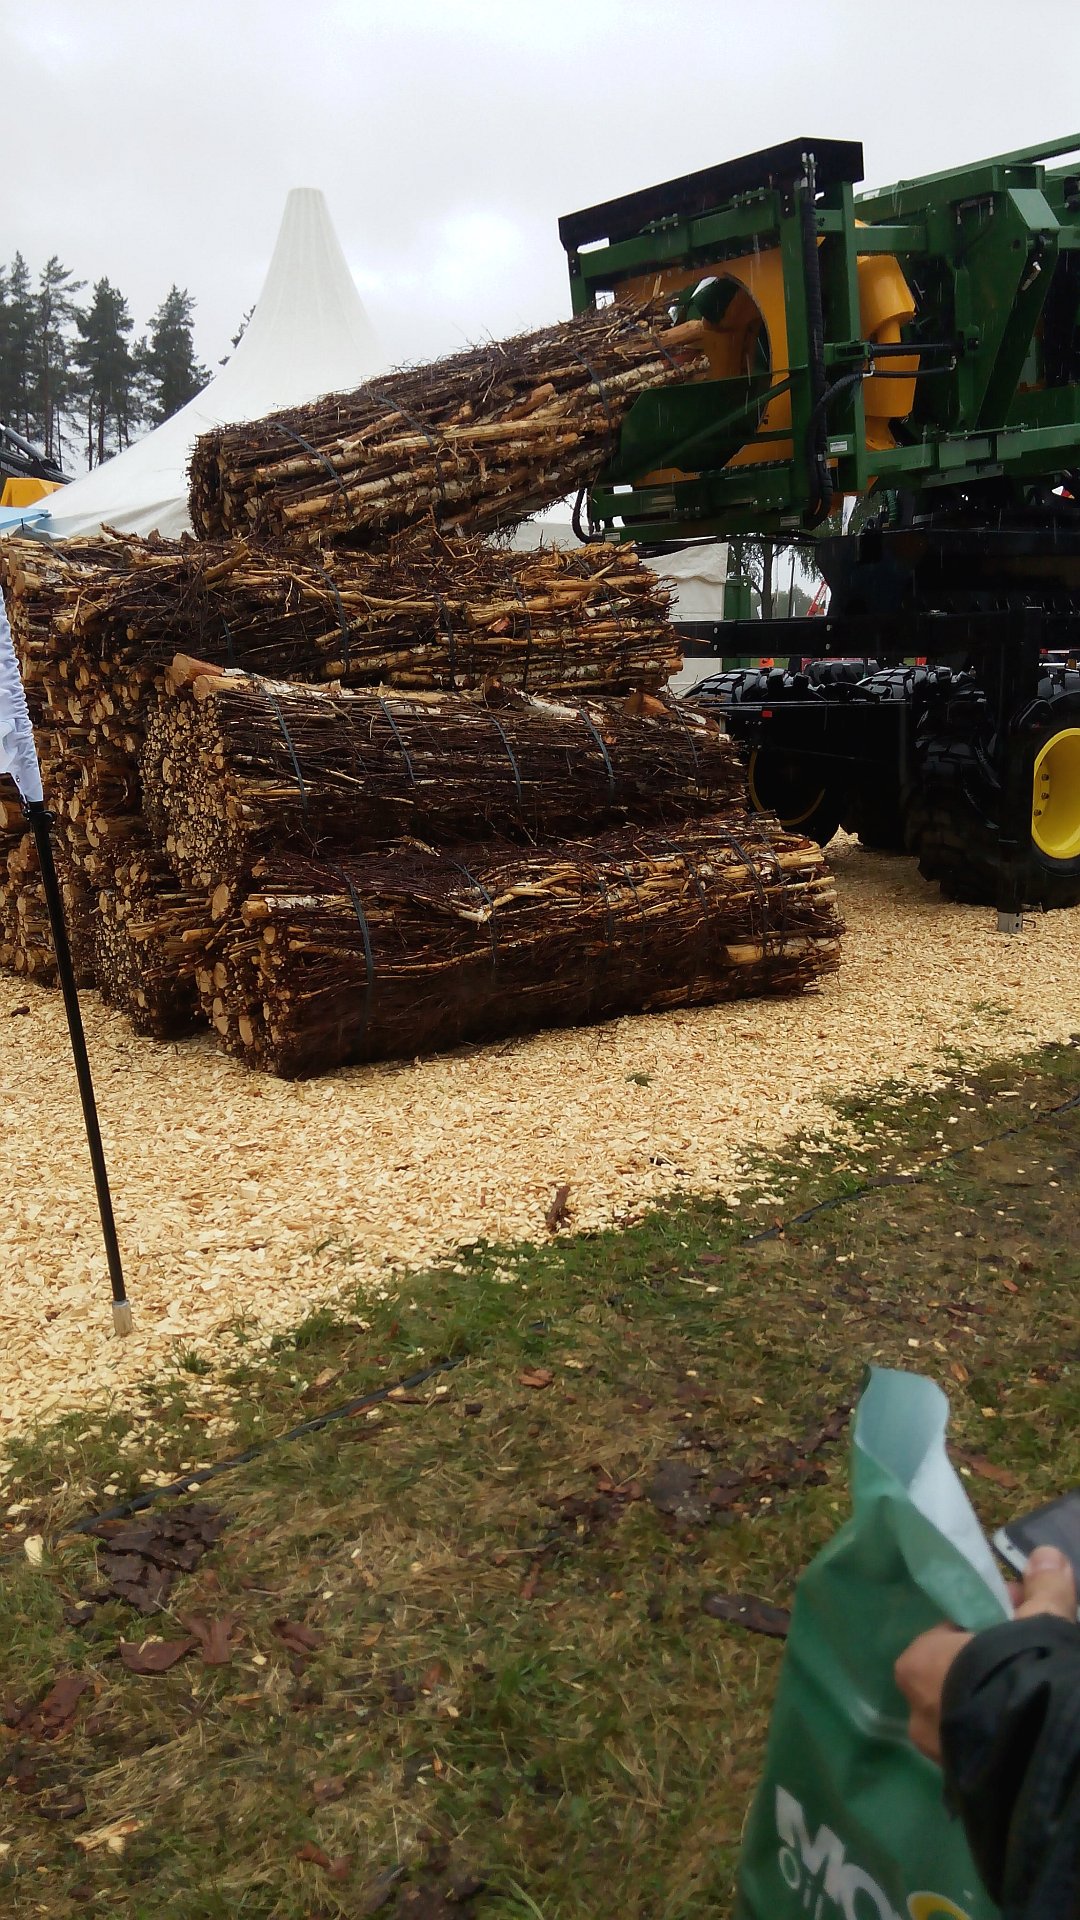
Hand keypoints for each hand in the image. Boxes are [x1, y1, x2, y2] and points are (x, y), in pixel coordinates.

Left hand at [895, 1546, 1077, 1763]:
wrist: (1038, 1760)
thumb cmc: (1020, 1676)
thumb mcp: (1039, 1622)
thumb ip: (1043, 1589)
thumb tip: (1048, 1555)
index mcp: (918, 1664)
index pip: (947, 1635)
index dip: (986, 1624)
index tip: (1018, 1620)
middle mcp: (917, 1712)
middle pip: (955, 1676)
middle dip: (988, 1666)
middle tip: (1029, 1658)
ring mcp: (938, 1756)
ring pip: (966, 1716)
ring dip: (993, 1703)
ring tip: (1035, 1696)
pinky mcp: (964, 1789)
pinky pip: (981, 1750)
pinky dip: (1000, 1738)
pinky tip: (1031, 1730)